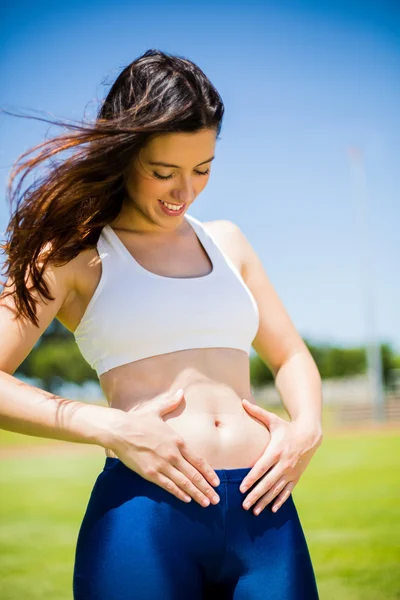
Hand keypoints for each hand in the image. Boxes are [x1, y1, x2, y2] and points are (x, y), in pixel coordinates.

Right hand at [109, 389, 220, 507]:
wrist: (120, 430)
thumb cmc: (138, 420)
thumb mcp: (157, 410)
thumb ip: (171, 403)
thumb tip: (181, 392)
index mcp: (177, 441)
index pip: (198, 460)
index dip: (209, 472)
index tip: (217, 482)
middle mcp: (173, 455)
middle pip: (194, 475)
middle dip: (206, 488)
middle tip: (216, 499)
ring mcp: (162, 465)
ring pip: (184, 483)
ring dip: (196, 494)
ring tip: (206, 503)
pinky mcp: (150, 473)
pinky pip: (168, 486)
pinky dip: (179, 494)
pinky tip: (187, 500)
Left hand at [239, 398, 322, 514]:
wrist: (309, 435)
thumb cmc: (286, 427)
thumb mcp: (273, 419)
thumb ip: (256, 412)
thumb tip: (242, 401)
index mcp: (276, 451)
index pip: (261, 468)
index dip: (251, 479)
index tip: (242, 489)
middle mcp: (283, 463)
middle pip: (267, 482)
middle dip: (256, 495)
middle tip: (244, 506)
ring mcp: (291, 471)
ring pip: (276, 490)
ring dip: (265, 501)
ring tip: (255, 511)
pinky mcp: (296, 476)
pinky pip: (287, 491)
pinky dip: (280, 501)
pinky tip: (272, 510)